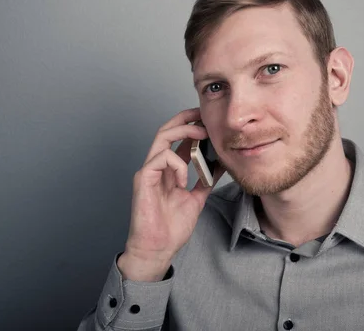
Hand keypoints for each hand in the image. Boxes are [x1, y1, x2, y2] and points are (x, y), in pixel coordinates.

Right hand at [118, 108, 223, 280]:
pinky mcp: (143, 179)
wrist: (158, 248)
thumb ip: (205, 181)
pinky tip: (184, 181)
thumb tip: (220, 165)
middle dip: (186, 119)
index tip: (208, 119)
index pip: (177, 138)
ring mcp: (148, 171)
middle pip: (167, 130)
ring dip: (183, 132)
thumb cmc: (171, 227)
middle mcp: (156, 166)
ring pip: (161, 137)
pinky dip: (177, 165)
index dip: (191, 125)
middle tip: (204, 115)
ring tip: (201, 134)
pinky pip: (160, 158)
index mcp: (168, 170)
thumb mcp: (196, 198)